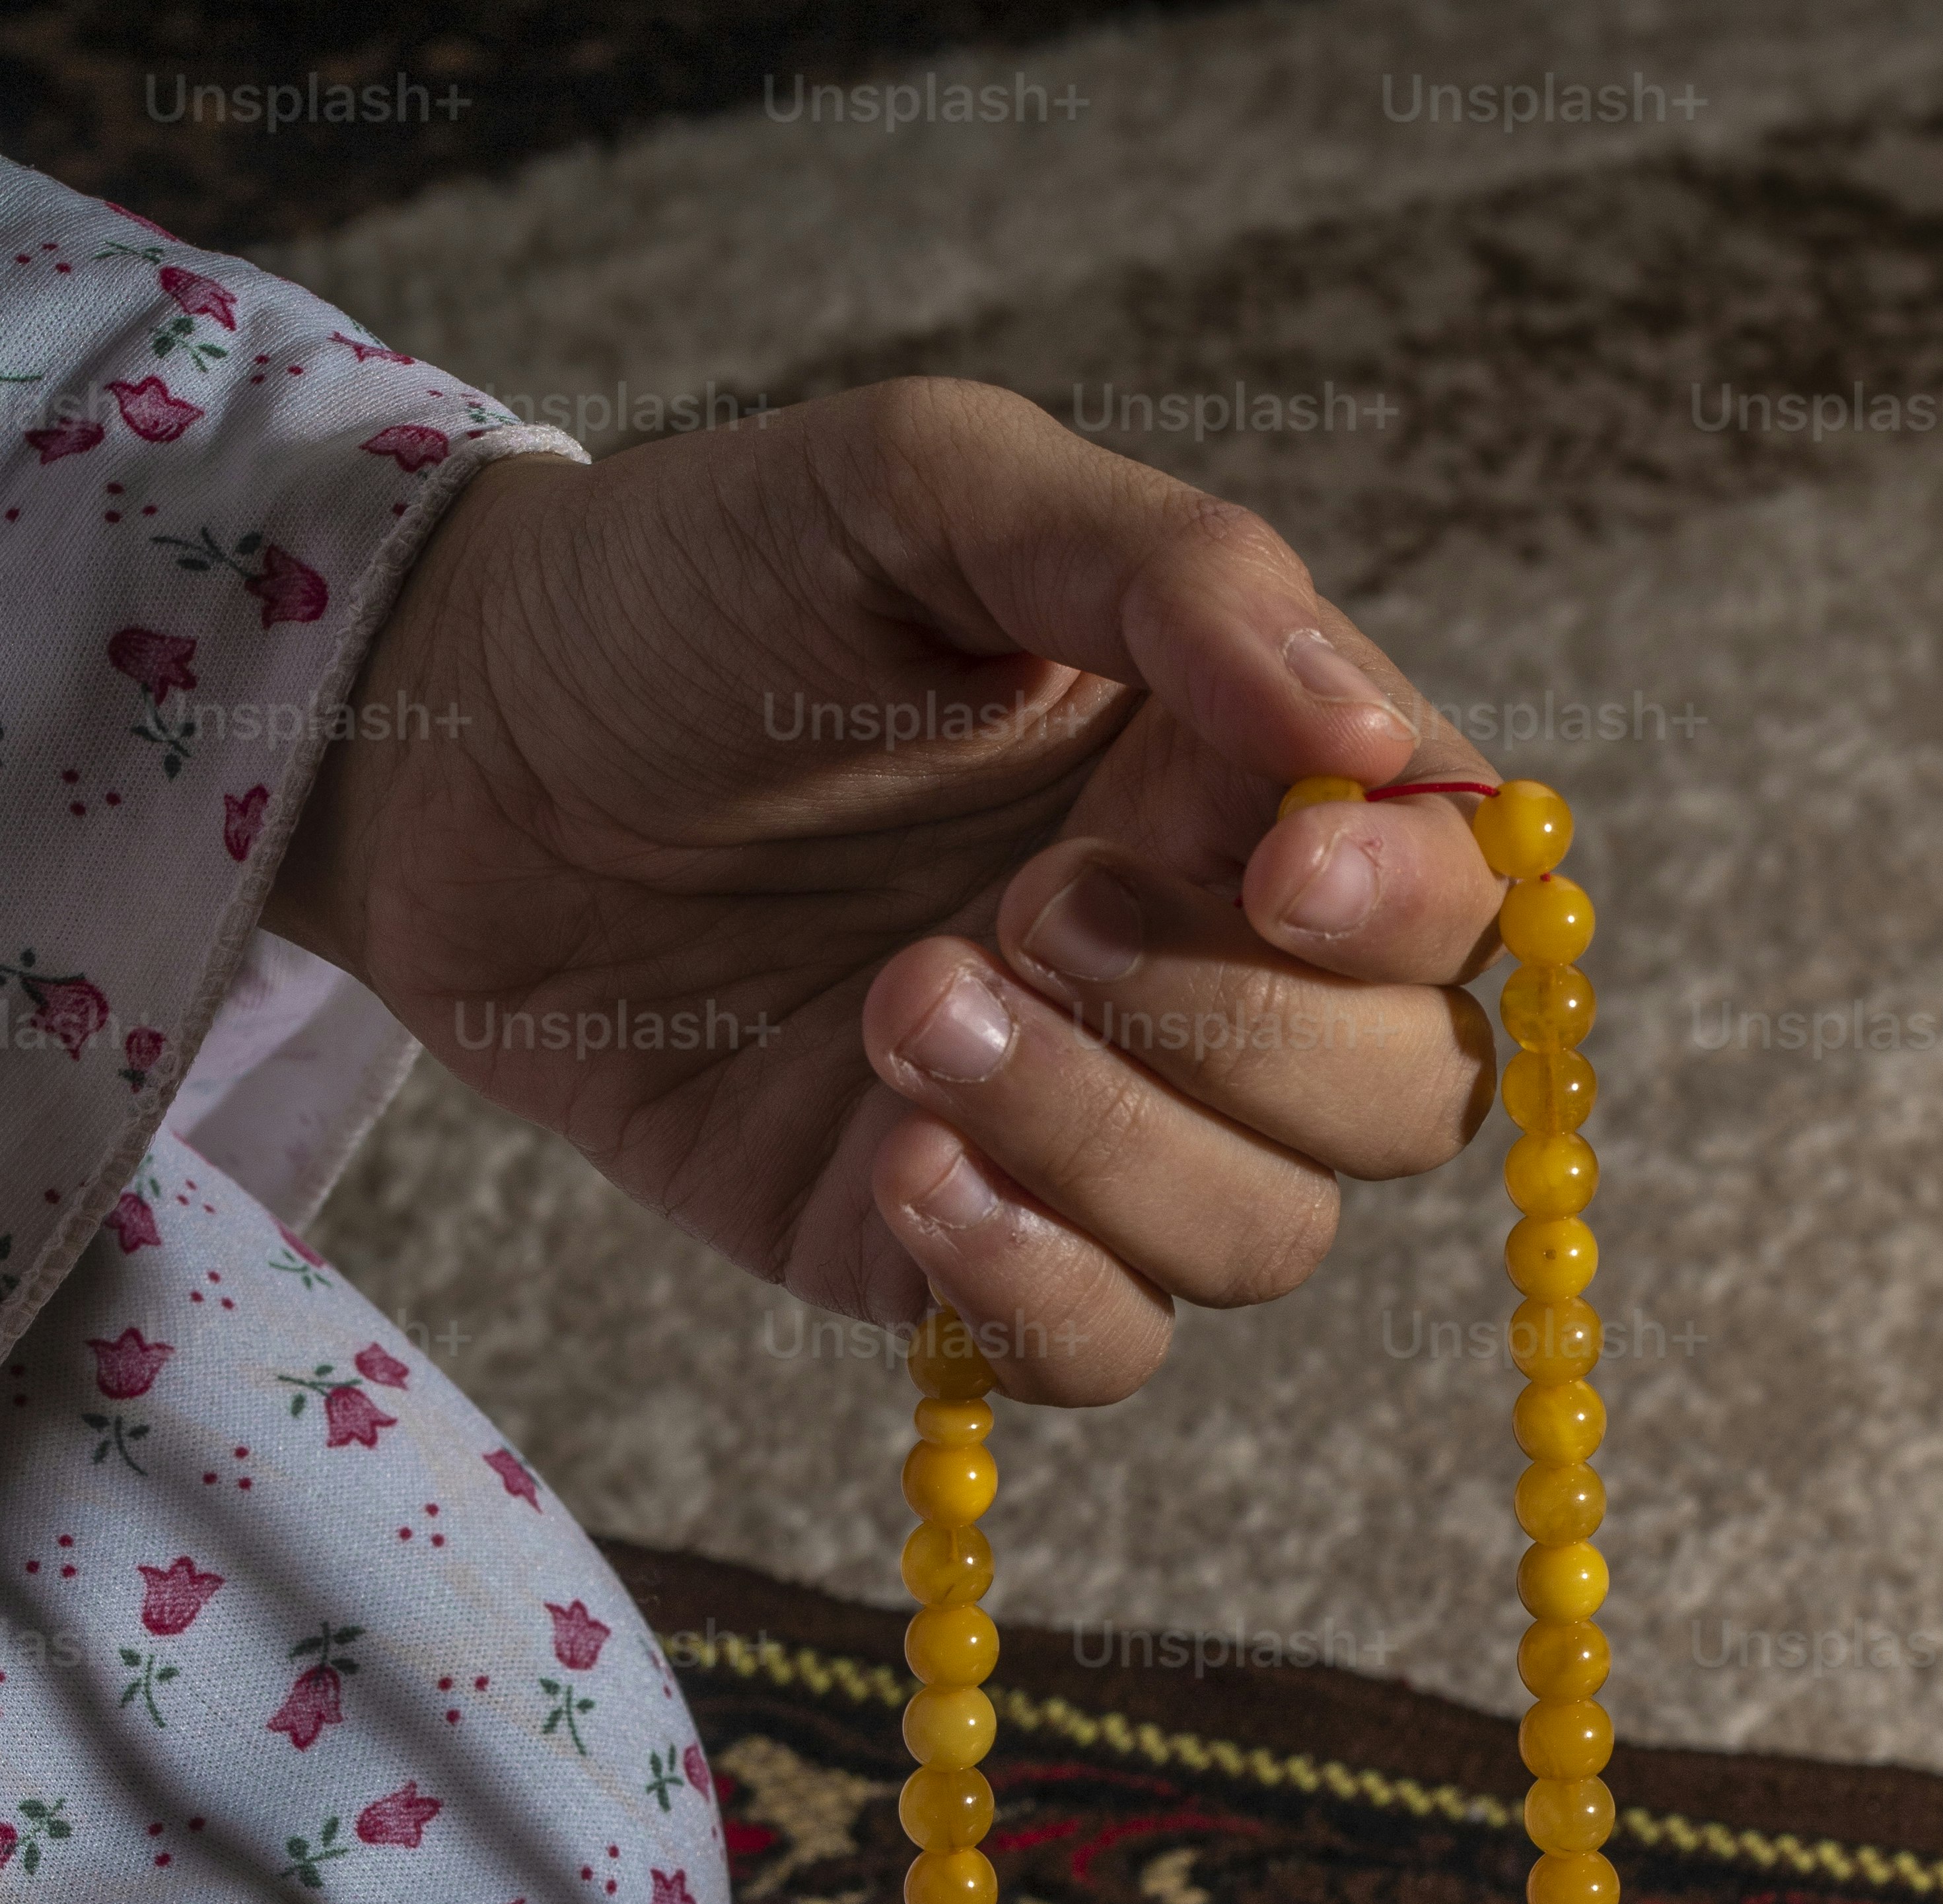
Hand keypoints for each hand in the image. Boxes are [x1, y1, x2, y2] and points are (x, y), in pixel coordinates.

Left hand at [268, 379, 1502, 1401]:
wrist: (459, 752)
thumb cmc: (701, 587)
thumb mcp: (925, 486)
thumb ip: (1170, 573)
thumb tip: (1374, 746)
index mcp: (1242, 781)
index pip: (1459, 898)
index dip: (1413, 912)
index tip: (1282, 869)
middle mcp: (1207, 969)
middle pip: (1403, 1099)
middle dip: (1241, 1033)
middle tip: (1026, 914)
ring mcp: (1090, 1129)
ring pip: (1259, 1240)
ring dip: (1103, 1145)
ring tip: (897, 1008)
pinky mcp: (951, 1256)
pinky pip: (1098, 1354)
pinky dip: (1033, 1288)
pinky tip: (905, 1168)